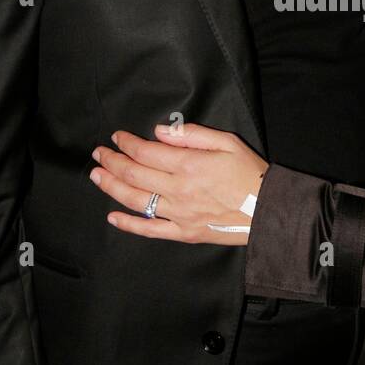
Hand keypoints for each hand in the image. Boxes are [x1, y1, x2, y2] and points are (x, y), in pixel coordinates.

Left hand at [90, 124, 267, 244]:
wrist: (268, 210)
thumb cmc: (250, 173)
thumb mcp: (228, 142)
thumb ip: (192, 134)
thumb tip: (160, 132)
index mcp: (189, 164)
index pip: (146, 151)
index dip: (127, 143)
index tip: (117, 137)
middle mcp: (178, 189)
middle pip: (134, 173)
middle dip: (112, 161)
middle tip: (98, 154)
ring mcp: (178, 213)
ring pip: (135, 199)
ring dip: (111, 186)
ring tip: (97, 176)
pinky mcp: (183, 232)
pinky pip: (149, 229)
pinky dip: (128, 224)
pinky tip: (112, 216)